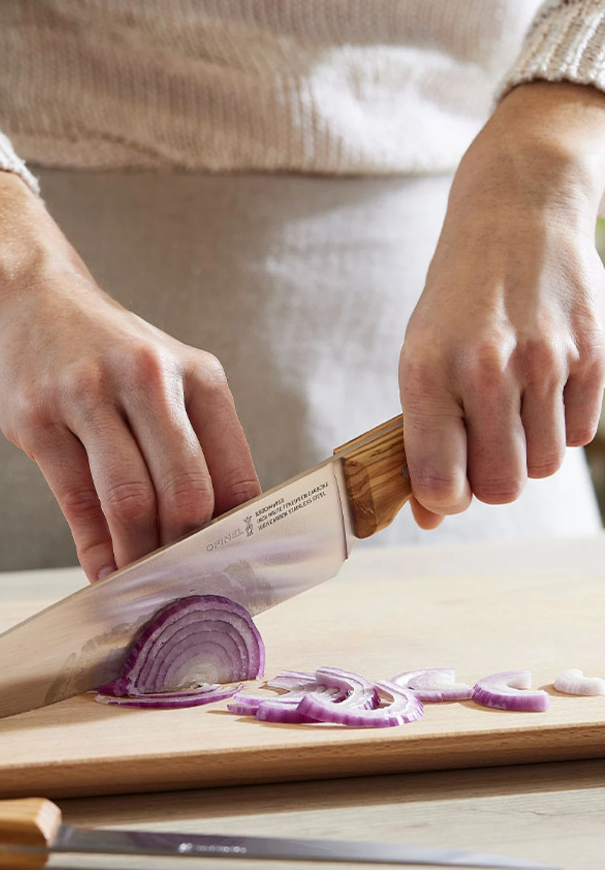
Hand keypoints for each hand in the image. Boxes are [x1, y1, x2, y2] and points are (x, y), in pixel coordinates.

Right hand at [0, 170, 260, 579]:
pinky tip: (103, 571)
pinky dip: (94, 548)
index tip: (228, 573)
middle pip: (185, 492)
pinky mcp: (37, 417)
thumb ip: (191, 446)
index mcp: (198, 376)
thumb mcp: (166, 379)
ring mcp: (88, 395)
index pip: (234, 476)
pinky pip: (75, 501)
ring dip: (138, 557)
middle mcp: (149, 378)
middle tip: (182, 585)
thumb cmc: (106, 353)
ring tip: (141, 582)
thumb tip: (209, 534)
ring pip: (128, 500)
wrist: (26, 297)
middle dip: (185, 553)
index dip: (234, 536)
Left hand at [399, 82, 604, 528]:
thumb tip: (431, 516)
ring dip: (527, 454)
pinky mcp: (592, 353)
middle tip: (482, 450)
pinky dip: (561, 428)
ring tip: (511, 413)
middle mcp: (485, 370)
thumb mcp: (420, 357)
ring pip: (544, 467)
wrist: (516, 214)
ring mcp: (544, 361)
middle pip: (501, 487)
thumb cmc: (456, 301)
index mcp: (427, 373)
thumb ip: (423, 437)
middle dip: (490, 481)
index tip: (446, 488)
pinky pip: (580, 436)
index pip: (441, 481)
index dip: (444, 500)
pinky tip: (542, 392)